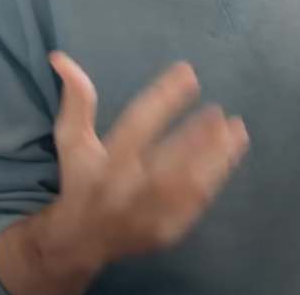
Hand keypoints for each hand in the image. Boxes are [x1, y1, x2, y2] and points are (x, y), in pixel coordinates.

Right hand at [41, 52, 249, 263]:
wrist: (80, 241)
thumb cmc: (81, 180)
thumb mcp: (71, 141)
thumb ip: (76, 100)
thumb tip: (61, 57)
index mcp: (104, 163)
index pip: (137, 123)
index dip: (164, 96)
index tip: (188, 71)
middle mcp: (127, 191)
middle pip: (168, 161)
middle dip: (196, 136)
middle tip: (218, 111)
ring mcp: (149, 215)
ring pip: (190, 185)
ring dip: (217, 156)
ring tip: (237, 129)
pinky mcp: (168, 231)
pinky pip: (198, 204)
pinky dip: (217, 178)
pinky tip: (232, 154)